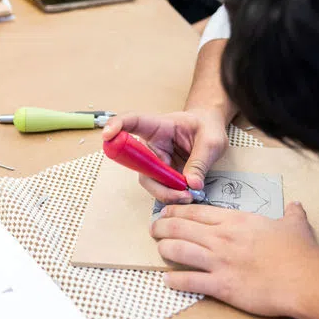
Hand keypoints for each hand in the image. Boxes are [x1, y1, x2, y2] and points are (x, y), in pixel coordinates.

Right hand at [102, 110, 228, 203]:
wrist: (210, 131)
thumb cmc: (207, 127)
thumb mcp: (211, 141)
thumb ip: (200, 161)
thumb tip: (192, 184)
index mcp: (159, 126)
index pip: (133, 122)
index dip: (116, 127)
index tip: (107, 135)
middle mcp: (151, 145)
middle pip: (138, 164)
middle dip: (155, 183)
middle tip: (179, 192)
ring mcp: (155, 161)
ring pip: (149, 181)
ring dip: (166, 193)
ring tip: (188, 195)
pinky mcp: (162, 174)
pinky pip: (161, 188)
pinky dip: (172, 196)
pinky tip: (187, 196)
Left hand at [151, 201, 318, 316]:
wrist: (304, 278)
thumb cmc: (299, 251)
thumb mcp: (294, 225)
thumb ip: (291, 214)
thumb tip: (296, 206)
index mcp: (236, 221)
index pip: (197, 212)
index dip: (177, 211)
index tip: (167, 212)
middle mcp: (222, 238)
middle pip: (181, 228)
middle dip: (163, 227)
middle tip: (154, 229)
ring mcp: (219, 261)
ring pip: (179, 251)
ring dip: (165, 249)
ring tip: (159, 249)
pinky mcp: (221, 285)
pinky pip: (189, 281)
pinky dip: (175, 280)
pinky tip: (167, 280)